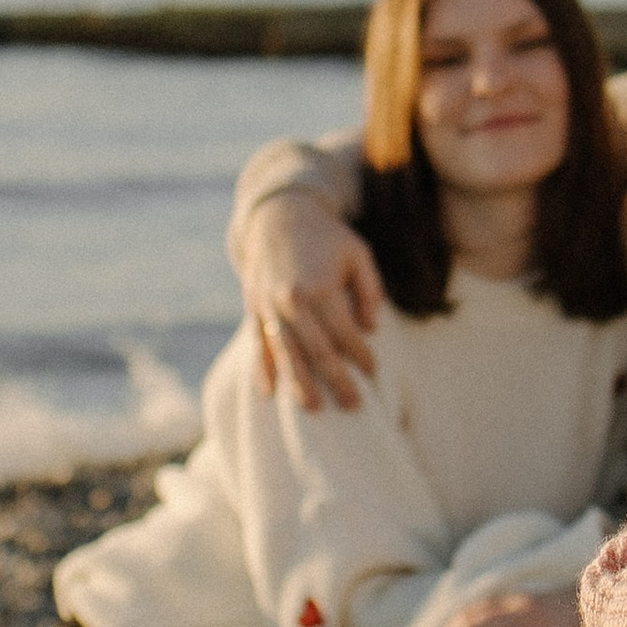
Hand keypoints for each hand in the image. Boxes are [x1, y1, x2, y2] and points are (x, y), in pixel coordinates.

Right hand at [242, 195, 384, 411]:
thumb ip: (369, 290)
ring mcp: (269, 307)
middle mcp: (292, 301)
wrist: (277, 216)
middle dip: (337, 381)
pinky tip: (269, 393)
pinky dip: (263, 370)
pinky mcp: (253, 308)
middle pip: (317, 352)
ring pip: (286, 355)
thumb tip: (370, 329)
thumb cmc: (325, 238)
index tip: (373, 372)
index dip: (361, 356)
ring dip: (300, 385)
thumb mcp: (358, 254)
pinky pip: (258, 345)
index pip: (345, 334)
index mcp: (321, 288)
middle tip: (353, 406)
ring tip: (314, 409)